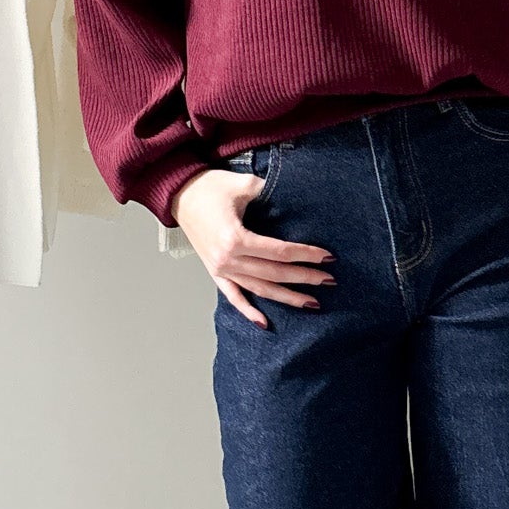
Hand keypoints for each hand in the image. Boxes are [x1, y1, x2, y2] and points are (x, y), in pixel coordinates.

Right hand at [169, 169, 336, 328]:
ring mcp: (220, 269)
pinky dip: (248, 311)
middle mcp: (228, 259)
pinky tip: (265, 323)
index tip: (328, 257)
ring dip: (287, 297)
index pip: (280, 252)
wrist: (179, 194)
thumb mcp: (243, 184)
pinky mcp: (215, 273)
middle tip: (329, 280)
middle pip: (274, 274)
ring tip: (311, 303)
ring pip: (259, 290)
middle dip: (304, 278)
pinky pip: (234, 297)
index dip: (306, 255)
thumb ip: (271, 191)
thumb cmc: (210, 187)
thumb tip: (298, 196)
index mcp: (235, 238)